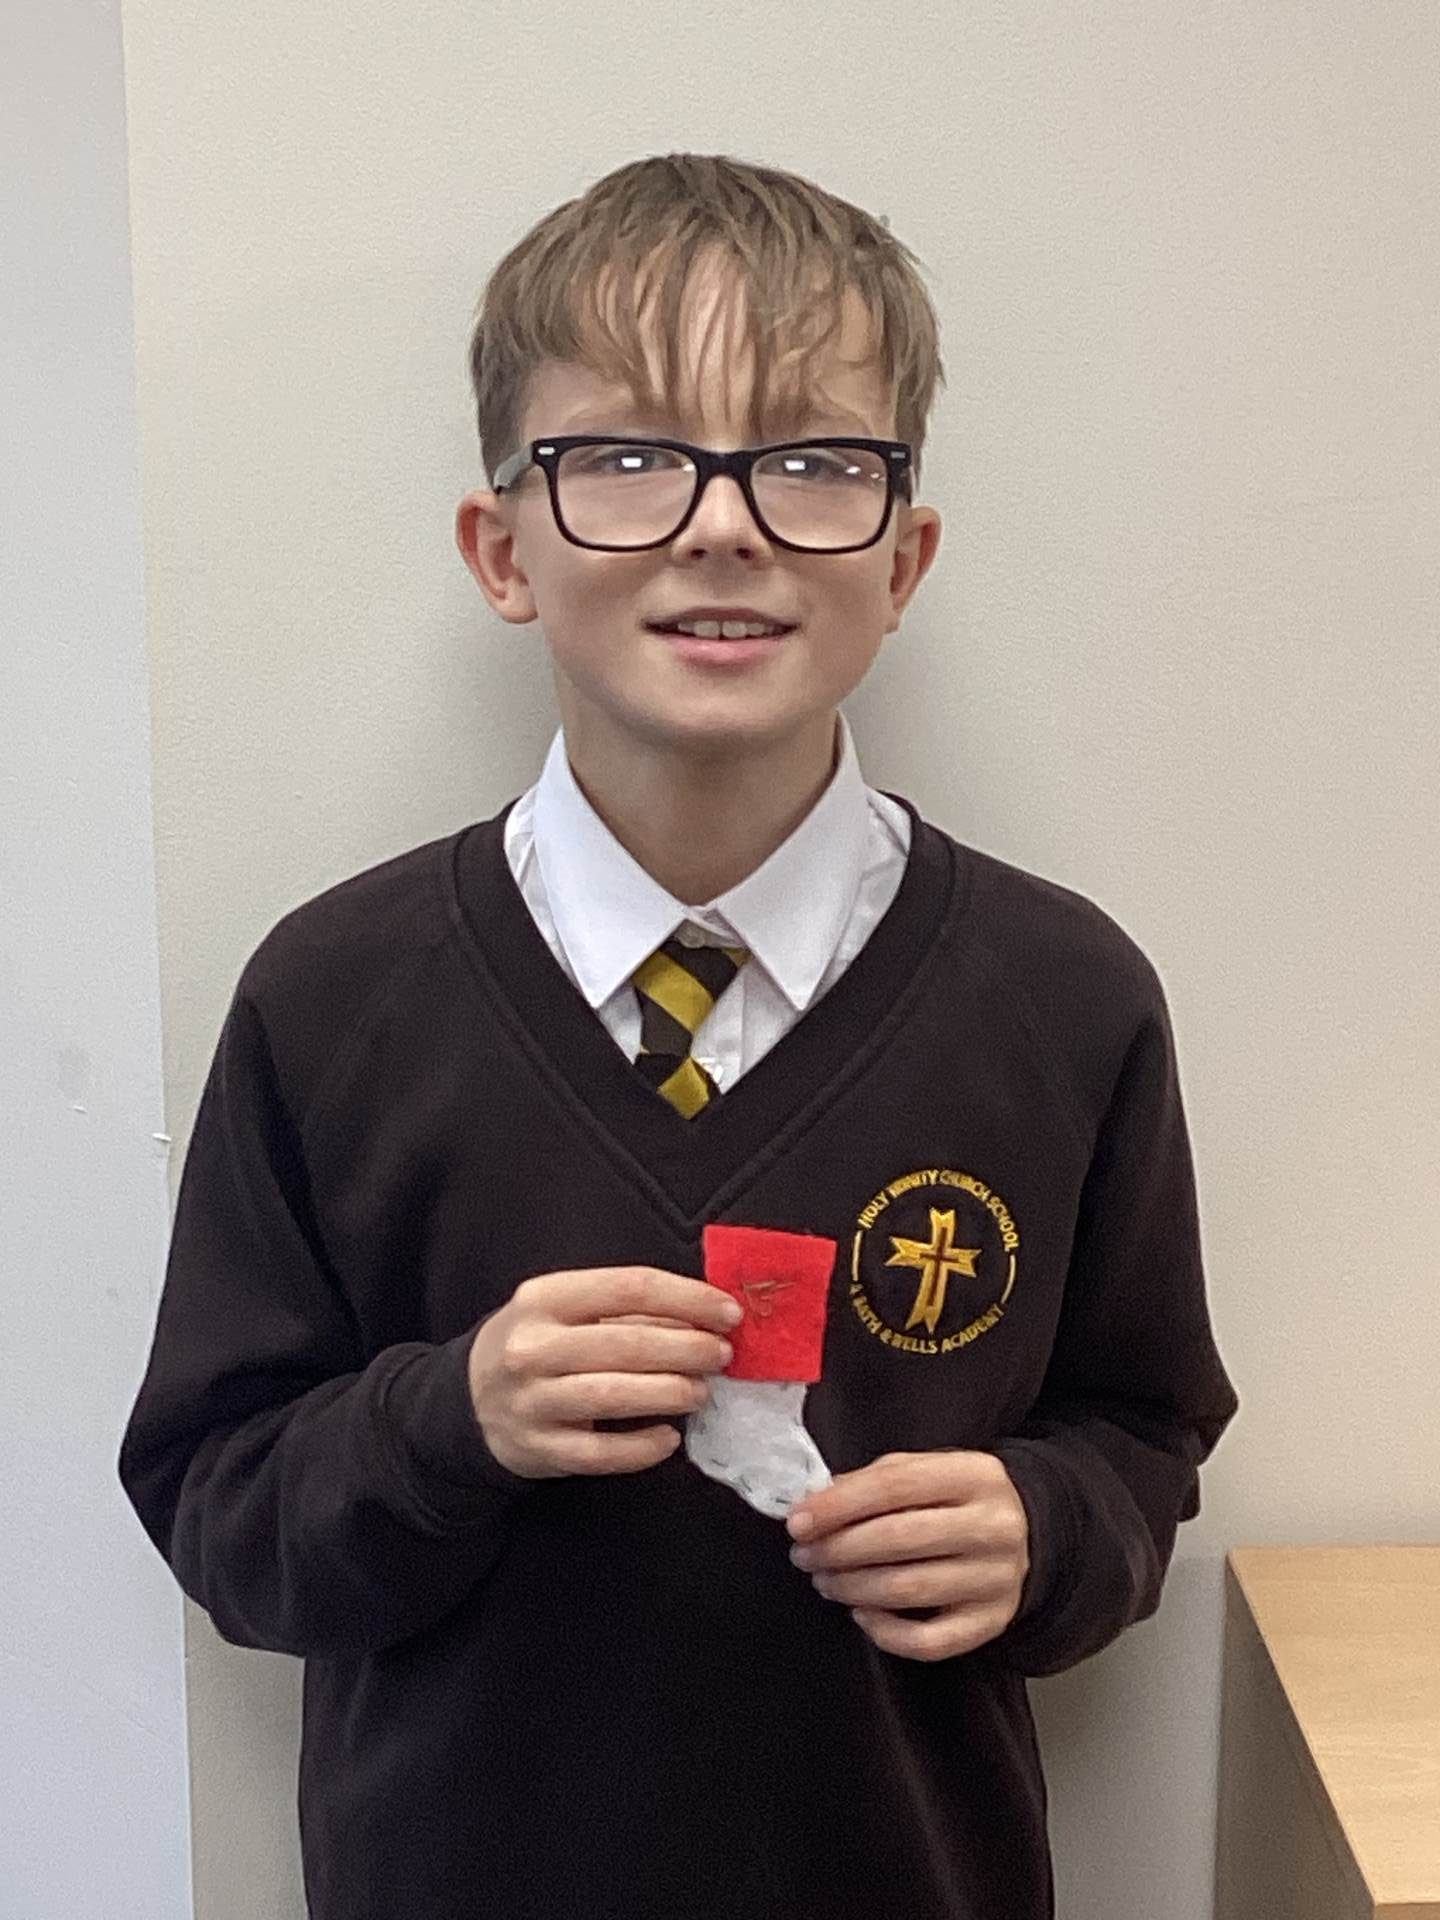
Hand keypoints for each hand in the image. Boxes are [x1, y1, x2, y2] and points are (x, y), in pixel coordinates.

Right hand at [467, 1267, 740, 1478]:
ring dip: (669, 1393)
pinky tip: (669, 1438)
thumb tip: (704, 1318)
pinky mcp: (540, 1450)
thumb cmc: (538, 1344)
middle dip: (687, 1348)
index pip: (628, 1287)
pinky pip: (600, 1455)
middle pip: (626, 1343)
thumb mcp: (567, 1310)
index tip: (728, 1312)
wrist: (468, 1401)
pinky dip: (641, 1448)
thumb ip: (628, 1311)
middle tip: (722, 1354)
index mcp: (544, 1298)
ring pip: (613, 1396)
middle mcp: (533, 1347)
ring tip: (701, 1391)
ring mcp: (533, 1401)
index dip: (687, 1298)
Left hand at [786, 1450, 1029, 1660]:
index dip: (839, 1505)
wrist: (1026, 1535)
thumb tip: (816, 1505)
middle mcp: (994, 1526)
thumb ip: (875, 1480)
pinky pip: (930, 1641)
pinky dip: (886, 1633)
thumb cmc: (954, 1499)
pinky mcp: (992, 1622)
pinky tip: (861, 1614)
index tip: (798, 1522)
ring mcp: (997, 1579)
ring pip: (909, 1590)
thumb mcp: (926, 1471)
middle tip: (804, 1555)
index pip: (895, 1486)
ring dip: (852, 1587)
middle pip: (899, 1539)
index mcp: (975, 1475)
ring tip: (824, 1580)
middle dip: (838, 1549)